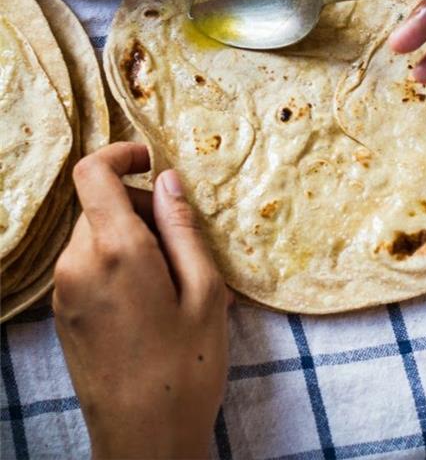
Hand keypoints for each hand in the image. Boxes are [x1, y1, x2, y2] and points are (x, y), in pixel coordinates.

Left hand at [53, 142, 229, 459]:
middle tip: (188, 246)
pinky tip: (154, 302)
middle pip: (100, 204)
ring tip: (178, 282)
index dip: (120, 153)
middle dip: (142, 207)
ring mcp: (64, 291)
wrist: (143, 444)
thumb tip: (167, 178)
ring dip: (134, 239)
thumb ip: (182, 226)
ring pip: (96, 235)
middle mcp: (77, 264)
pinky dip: (119, 263)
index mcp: (115, 249)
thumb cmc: (186, 369)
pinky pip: (89, 265)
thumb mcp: (204, 291)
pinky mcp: (62, 313)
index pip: (92, 172)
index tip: (150, 160)